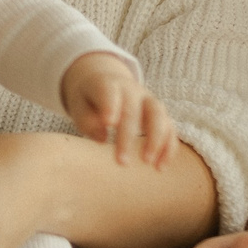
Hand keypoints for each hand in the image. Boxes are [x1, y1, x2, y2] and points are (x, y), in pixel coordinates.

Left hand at [60, 52, 172, 167]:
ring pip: (158, 115)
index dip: (110, 105)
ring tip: (148, 163)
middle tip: (122, 162)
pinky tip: (160, 167)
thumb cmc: (89, 100)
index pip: (109, 91)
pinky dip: (168, 147)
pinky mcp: (160, 113)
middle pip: (133, 110)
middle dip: (128, 137)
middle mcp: (131, 90)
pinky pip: (169, 128)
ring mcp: (148, 100)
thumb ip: (86, 119)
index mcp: (107, 84)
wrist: (104, 81)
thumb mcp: (78, 105)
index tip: (109, 123)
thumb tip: (102, 137)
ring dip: (155, 140)